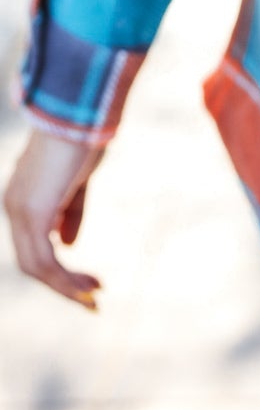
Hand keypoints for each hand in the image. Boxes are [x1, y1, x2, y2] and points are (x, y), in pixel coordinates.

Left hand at [4, 129, 104, 308]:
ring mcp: (20, 211)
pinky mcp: (33, 213)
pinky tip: (88, 283)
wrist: (80, 110)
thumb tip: (67, 244)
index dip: (60, 268)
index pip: (34, 245)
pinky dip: (66, 278)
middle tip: (93, 299)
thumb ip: (70, 211)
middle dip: (62, 285)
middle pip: (31, 262)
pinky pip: (45, 260)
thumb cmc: (83, 137)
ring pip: (36, 266)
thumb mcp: (79, 180)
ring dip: (66, 287)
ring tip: (95, 296)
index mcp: (23, 197)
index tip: (90, 281)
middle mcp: (14, 207)